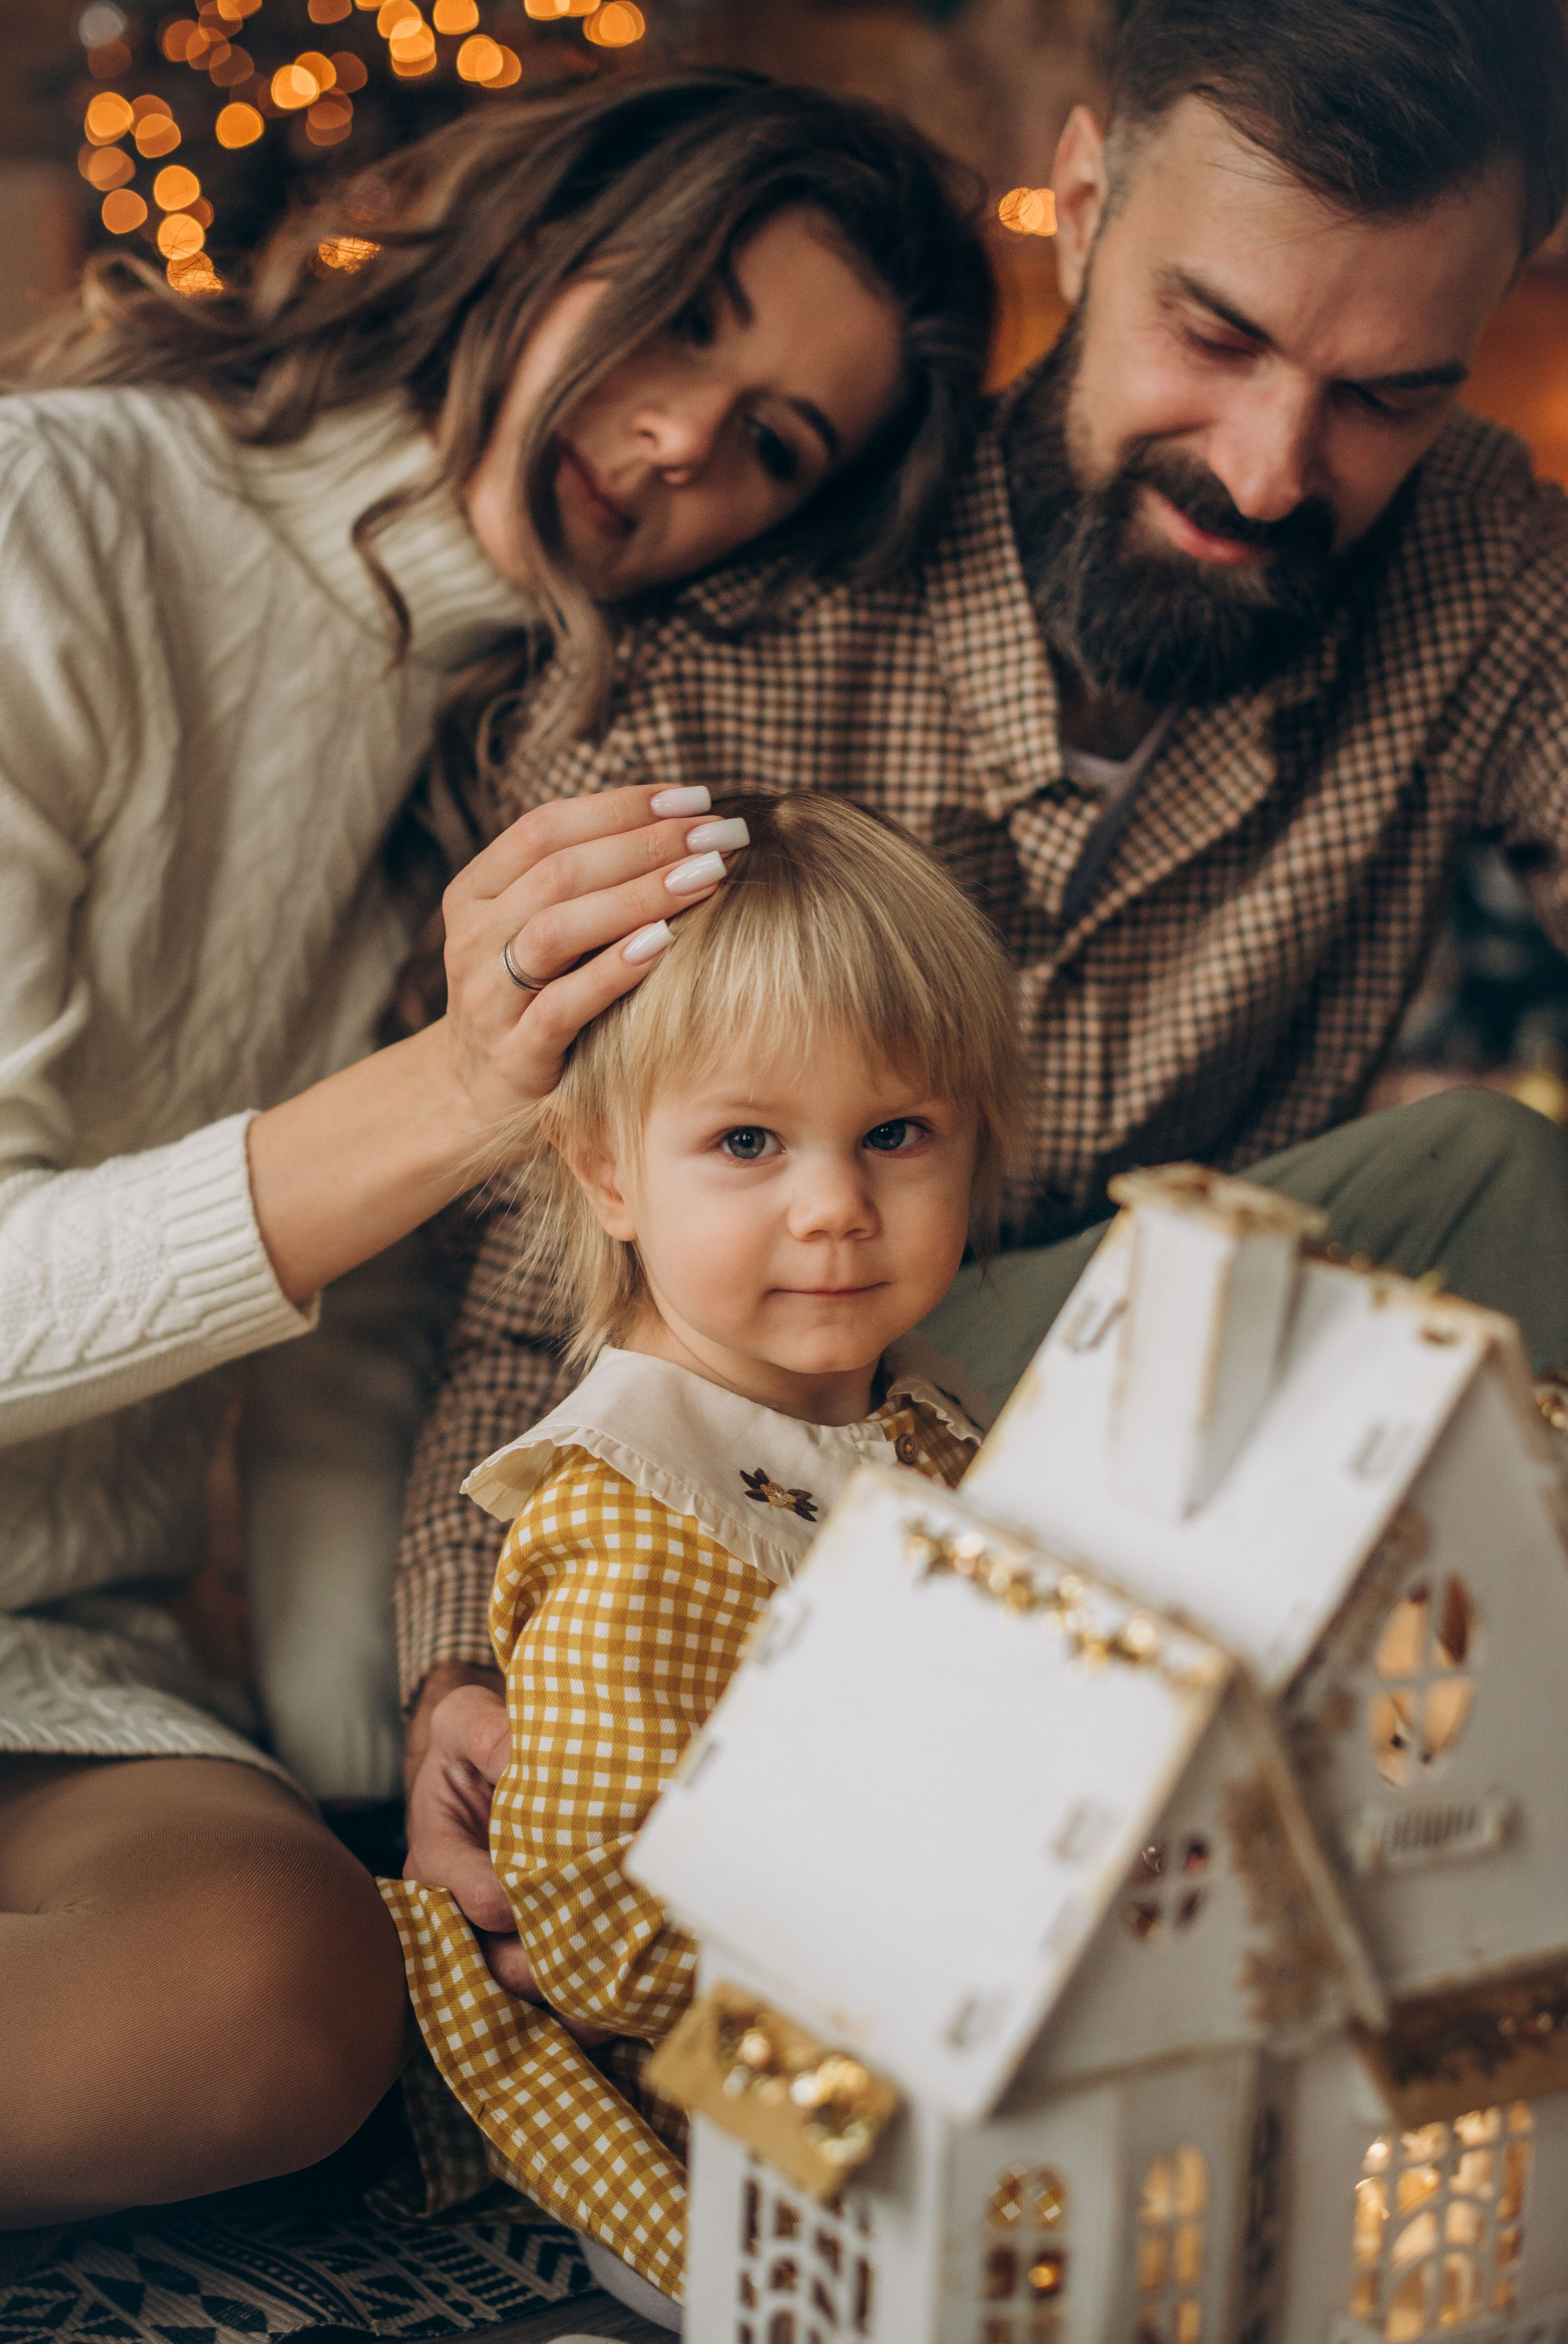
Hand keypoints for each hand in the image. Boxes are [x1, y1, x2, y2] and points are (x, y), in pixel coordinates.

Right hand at [404, 1672, 614, 2046]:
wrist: (496, 1769)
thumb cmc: (480, 1743)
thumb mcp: (467, 1721)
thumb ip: (485, 1733)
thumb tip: (517, 1756)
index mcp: (436, 1859)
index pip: (471, 1896)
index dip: (507, 1899)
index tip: (546, 1892)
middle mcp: (458, 1915)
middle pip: (496, 1963)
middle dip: (544, 1964)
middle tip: (597, 1956)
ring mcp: (493, 1944)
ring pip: (525, 1994)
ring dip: (569, 1997)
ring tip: (618, 1992)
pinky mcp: (530, 1959)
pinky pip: (551, 2005)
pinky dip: (587, 2015)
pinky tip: (627, 2008)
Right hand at [440, 782, 745, 1135]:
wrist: (476, 1094)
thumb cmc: (532, 995)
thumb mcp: (539, 928)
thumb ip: (582, 880)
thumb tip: (678, 818)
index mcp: (475, 891)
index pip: (544, 827)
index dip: (620, 806)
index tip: (694, 798)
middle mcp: (472, 937)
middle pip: (558, 871)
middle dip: (647, 844)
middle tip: (720, 833)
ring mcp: (487, 997)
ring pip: (557, 930)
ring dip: (639, 897)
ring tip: (707, 877)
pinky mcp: (515, 1054)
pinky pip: (564, 1004)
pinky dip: (615, 970)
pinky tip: (667, 943)